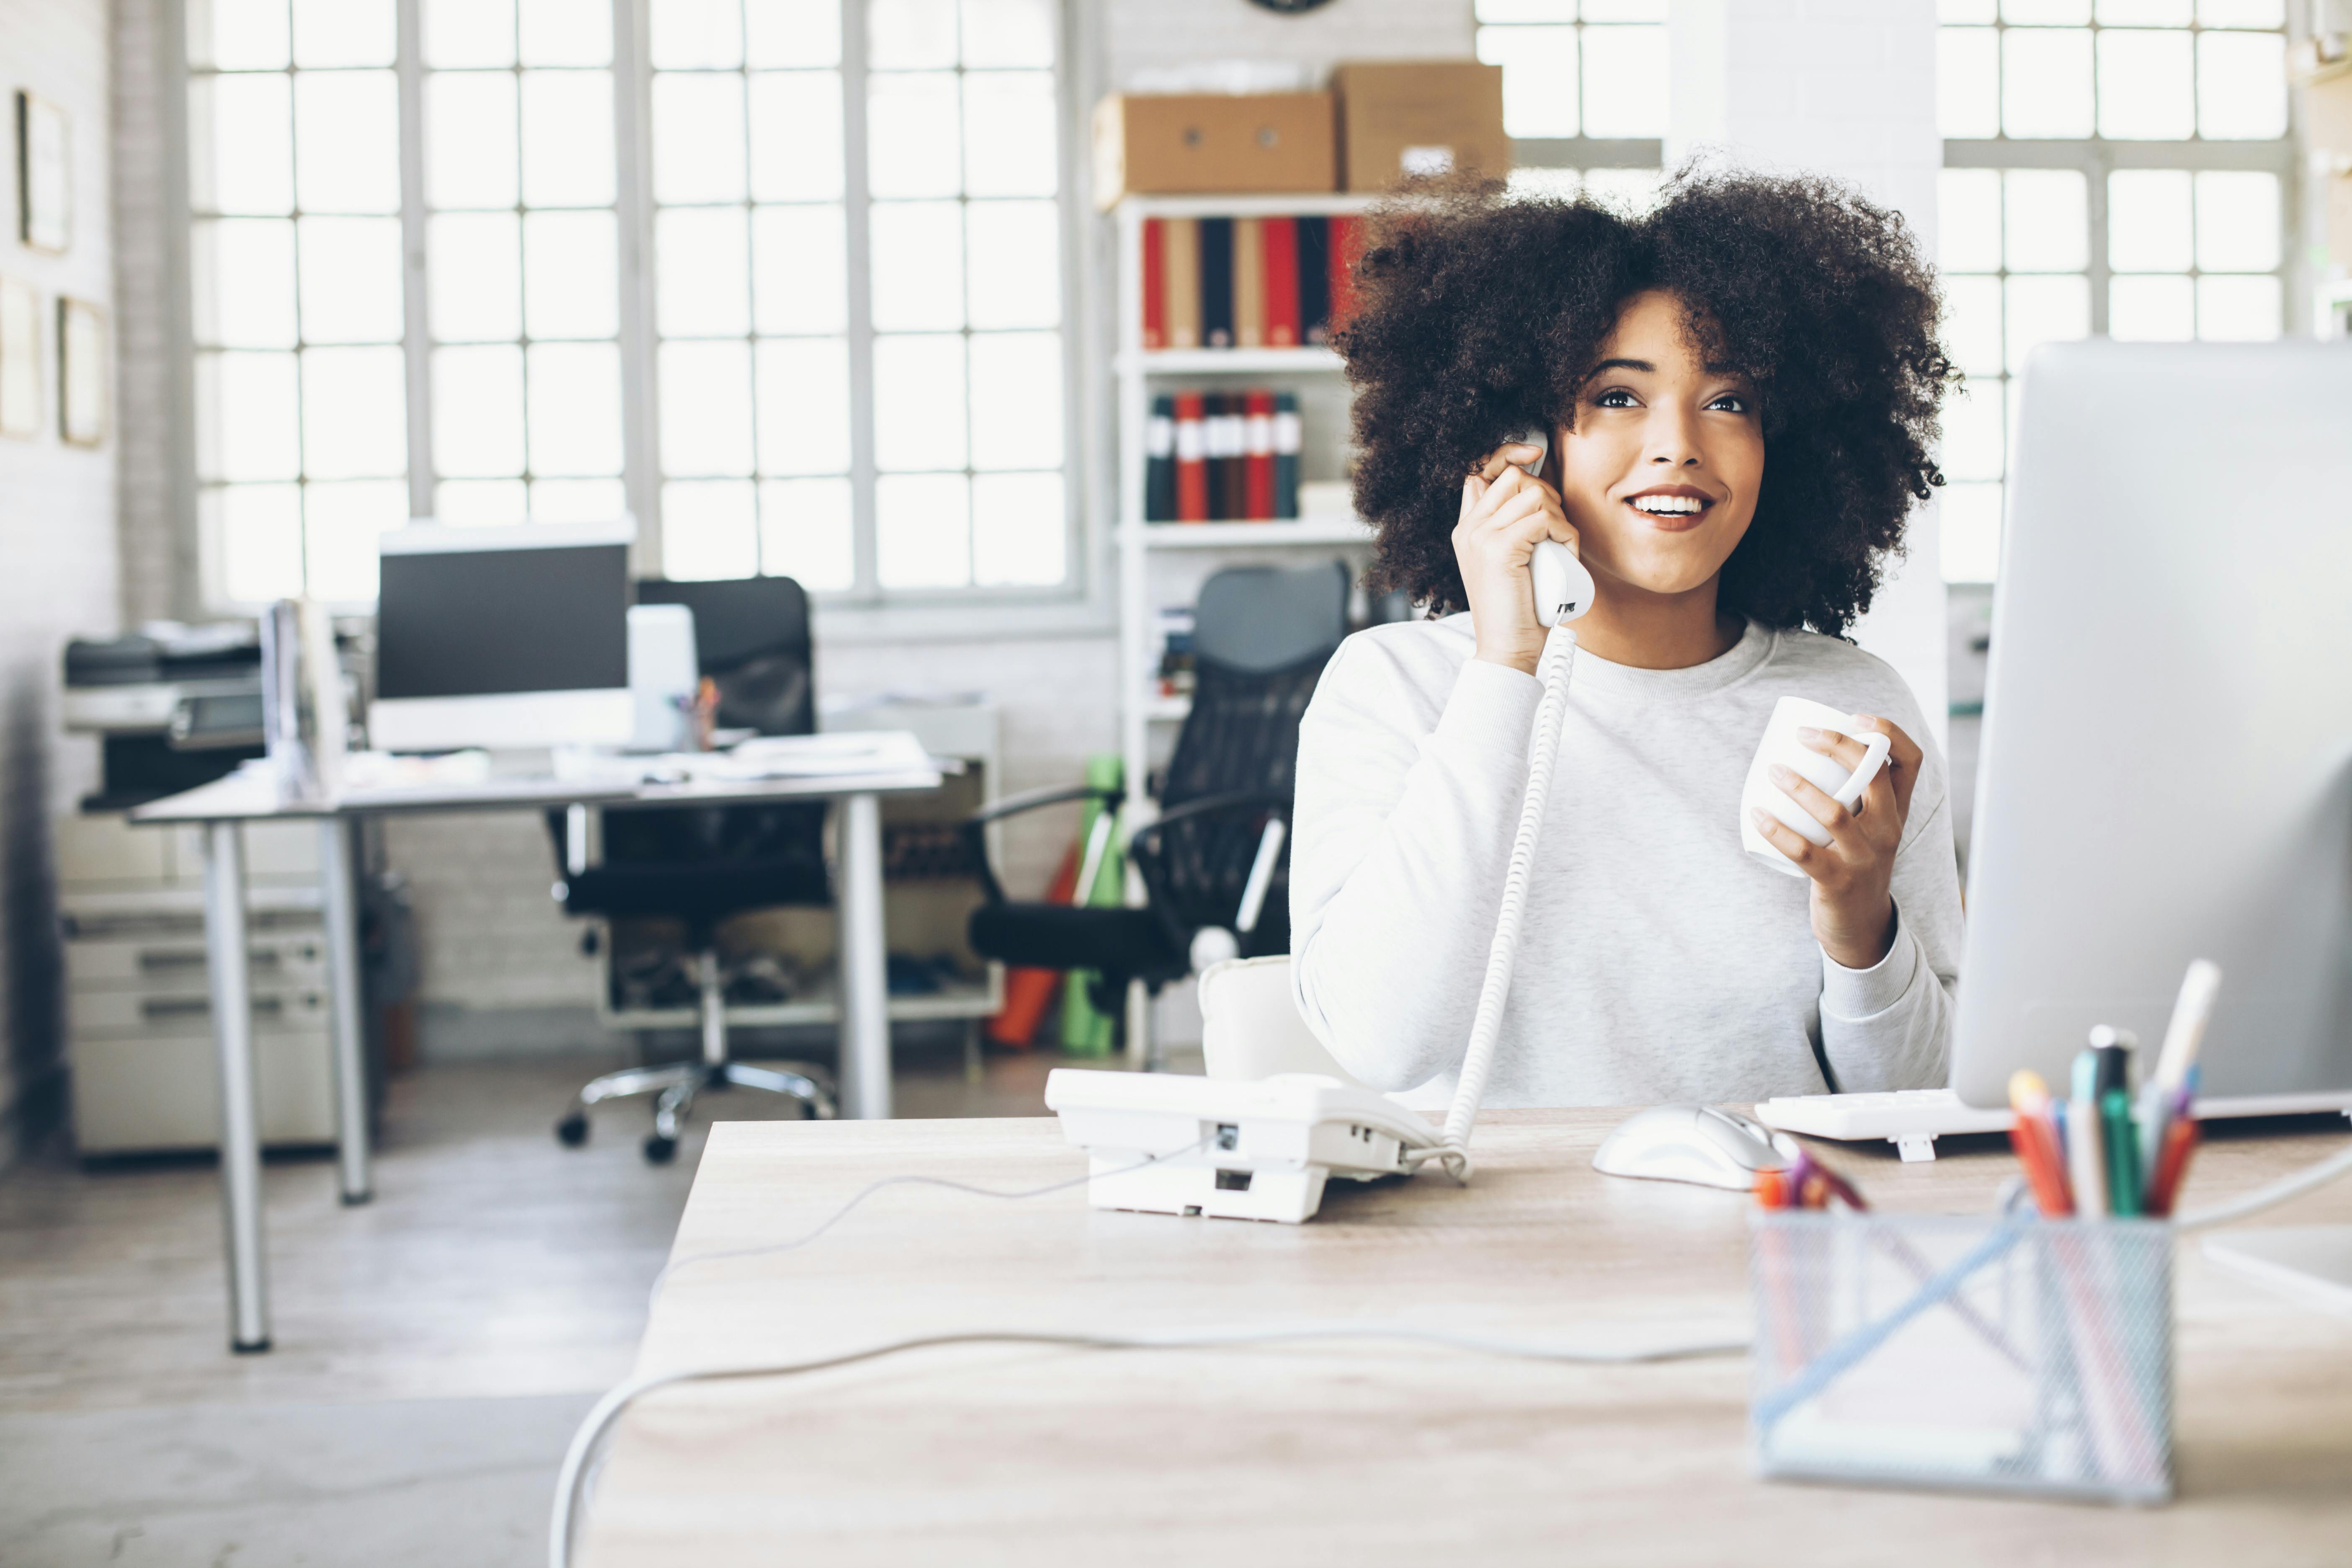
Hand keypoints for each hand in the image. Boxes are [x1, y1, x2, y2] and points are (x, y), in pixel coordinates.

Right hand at [1454, 443, 1579, 676]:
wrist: (1507, 650)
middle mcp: (1468, 529)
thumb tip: (1541, 494)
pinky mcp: (1498, 548)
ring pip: (1532, 494)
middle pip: (1513, 476)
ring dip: (1560, 518)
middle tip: (1555, 528)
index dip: (1508, 453)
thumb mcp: (1512, 563)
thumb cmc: (1519, 611)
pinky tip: (1565, 554)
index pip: (1481, 470)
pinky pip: (1544, 519)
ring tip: (1560, 548)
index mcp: (1467, 529)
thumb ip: (1515, 531)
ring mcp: (1480, 537)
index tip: (1535, 451)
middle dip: (1546, 494)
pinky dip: (1565, 534)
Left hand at [1747, 717, 1924, 969]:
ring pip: (1835, 811)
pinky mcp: (1838, 881)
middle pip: (1873, 773)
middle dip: (1838, 744)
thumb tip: (1806, 746)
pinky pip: (1803, 851)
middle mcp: (1889, 830)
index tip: (1855, 717)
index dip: (1888, 731)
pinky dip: (1776, 830)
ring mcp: (1865, 857)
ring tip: (1773, 770)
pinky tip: (1757, 813)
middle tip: (1801, 734)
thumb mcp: (1869, 827)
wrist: (1861, 925)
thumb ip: (1855, 794)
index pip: (1910, 760)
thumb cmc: (1855, 861)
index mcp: (1897, 811)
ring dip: (1799, 786)